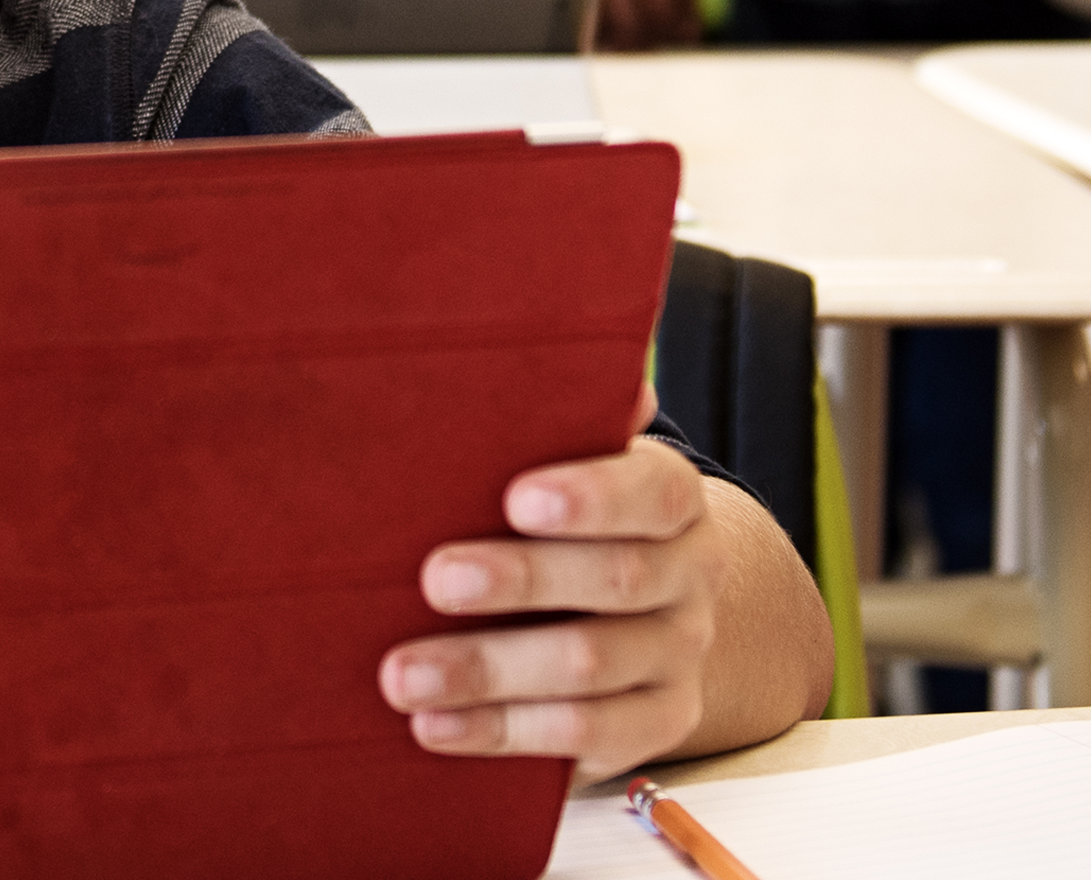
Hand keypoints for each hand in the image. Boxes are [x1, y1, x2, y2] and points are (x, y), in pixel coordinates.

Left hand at [381, 400, 721, 782]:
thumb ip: (556, 414)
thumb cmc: (568, 514)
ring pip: (591, 669)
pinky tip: (435, 726)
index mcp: (670, 498)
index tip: (515, 497)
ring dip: (488, 672)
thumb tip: (536, 351)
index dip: (590, 496)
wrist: (647, 606)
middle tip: (434, 580)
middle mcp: (688, 576)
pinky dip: (504, 733)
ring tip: (402, 675)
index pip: (652, 492)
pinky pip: (586, 738)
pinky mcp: (657, 724)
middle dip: (520, 581)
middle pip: (618, 581)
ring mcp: (677, 655)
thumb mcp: (565, 457)